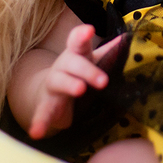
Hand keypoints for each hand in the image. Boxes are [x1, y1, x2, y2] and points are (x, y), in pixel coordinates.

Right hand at [28, 25, 121, 139]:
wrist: (47, 91)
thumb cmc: (76, 72)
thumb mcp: (90, 60)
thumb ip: (108, 51)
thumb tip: (127, 37)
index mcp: (76, 55)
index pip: (78, 42)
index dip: (82, 35)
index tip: (89, 30)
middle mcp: (63, 66)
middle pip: (74, 63)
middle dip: (88, 70)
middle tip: (103, 80)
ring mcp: (53, 84)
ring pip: (60, 82)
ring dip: (69, 85)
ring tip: (80, 89)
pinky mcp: (46, 104)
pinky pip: (42, 113)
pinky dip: (39, 122)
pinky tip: (36, 133)